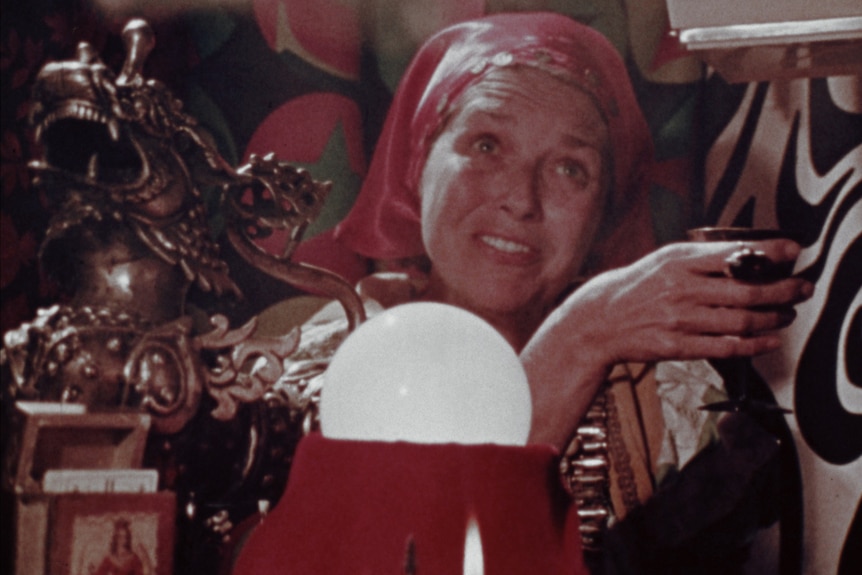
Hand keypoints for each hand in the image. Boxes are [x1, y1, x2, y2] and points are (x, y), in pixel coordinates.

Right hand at [562, 238, 812, 365]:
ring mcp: (678, 320)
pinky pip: (725, 348)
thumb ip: (703, 258)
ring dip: (772, 318)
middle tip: (802, 288)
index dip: (769, 252)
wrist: (600, 319)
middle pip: (745, 290)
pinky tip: (769, 340)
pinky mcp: (676, 346)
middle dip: (782, 290)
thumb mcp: (665, 261)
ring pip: (740, 321)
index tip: (794, 251)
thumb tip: (751, 256)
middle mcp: (680, 289)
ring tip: (786, 314)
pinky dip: (753, 345)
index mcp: (678, 262)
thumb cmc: (640, 287)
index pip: (732, 254)